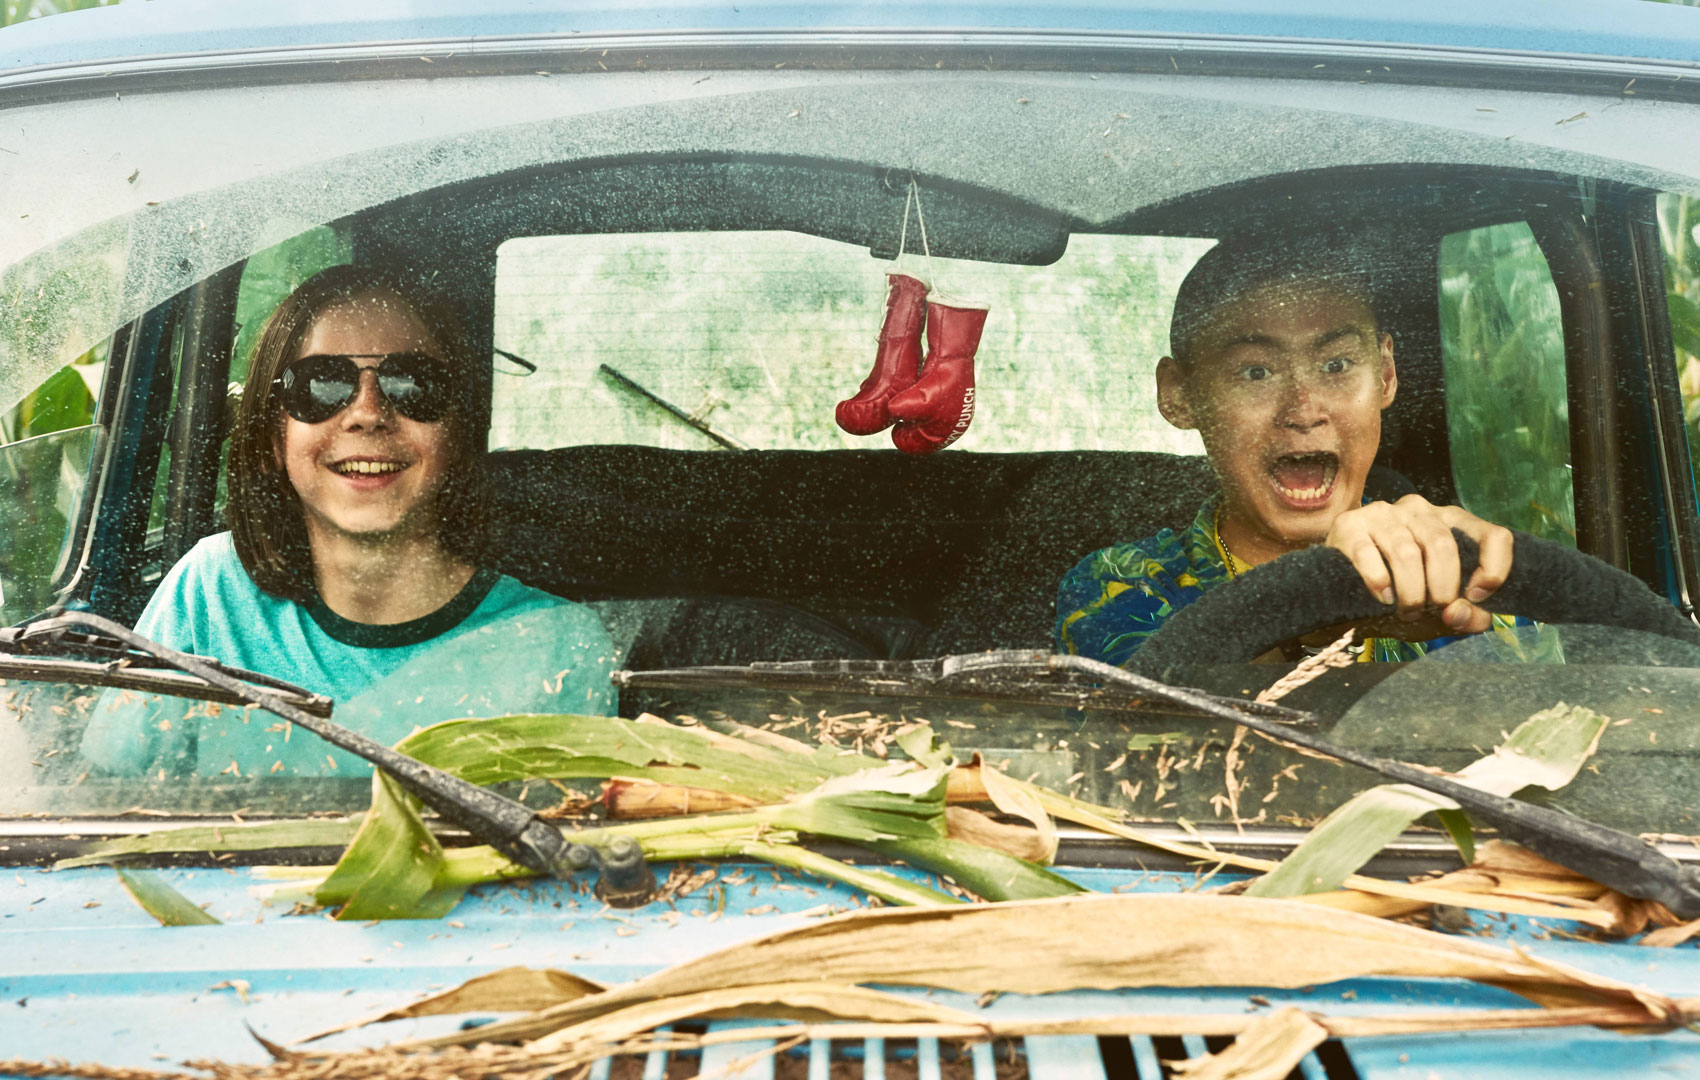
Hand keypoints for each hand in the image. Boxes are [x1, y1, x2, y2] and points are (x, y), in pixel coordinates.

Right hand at [1324, 494, 1512, 634]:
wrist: (1340, 589)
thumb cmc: (1399, 596)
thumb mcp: (1438, 611)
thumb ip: (1463, 616)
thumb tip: (1459, 613)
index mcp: (1450, 522)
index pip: (1493, 536)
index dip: (1494, 569)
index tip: (1476, 597)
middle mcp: (1418, 509)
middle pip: (1443, 545)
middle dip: (1441, 588)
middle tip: (1430, 612)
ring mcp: (1381, 512)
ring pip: (1406, 552)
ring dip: (1409, 592)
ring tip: (1405, 611)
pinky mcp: (1349, 524)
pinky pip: (1368, 555)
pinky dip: (1379, 583)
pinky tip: (1382, 598)